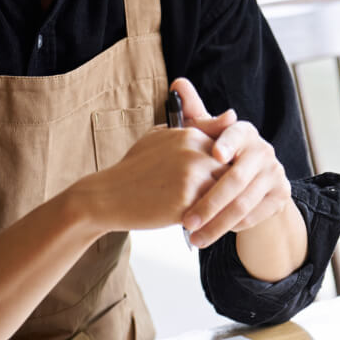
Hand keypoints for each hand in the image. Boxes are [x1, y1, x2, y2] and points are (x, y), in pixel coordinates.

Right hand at [75, 125, 223, 231]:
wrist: (107, 196)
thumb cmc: (137, 168)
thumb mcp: (164, 138)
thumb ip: (199, 128)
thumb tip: (232, 115)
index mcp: (191, 135)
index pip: (229, 152)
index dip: (224, 171)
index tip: (215, 182)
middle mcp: (195, 152)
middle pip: (232, 174)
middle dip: (228, 190)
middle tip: (218, 204)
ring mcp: (192, 176)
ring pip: (226, 194)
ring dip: (223, 206)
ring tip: (209, 215)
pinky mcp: (188, 200)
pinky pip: (214, 212)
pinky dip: (211, 220)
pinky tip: (200, 224)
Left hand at [170, 78, 293, 247]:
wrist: (254, 181)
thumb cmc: (220, 155)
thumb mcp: (206, 135)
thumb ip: (193, 112)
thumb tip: (178, 82)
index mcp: (246, 132)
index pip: (237, 134)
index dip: (227, 142)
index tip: (214, 154)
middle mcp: (265, 151)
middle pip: (236, 180)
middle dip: (210, 204)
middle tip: (187, 222)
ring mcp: (276, 174)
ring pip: (244, 204)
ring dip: (218, 224)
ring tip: (195, 237)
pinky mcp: (281, 196)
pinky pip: (255, 215)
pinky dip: (234, 226)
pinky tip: (215, 233)